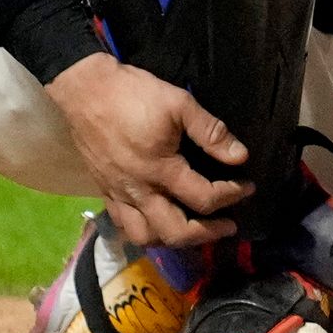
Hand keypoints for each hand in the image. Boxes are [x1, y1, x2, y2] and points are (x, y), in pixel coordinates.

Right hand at [45, 54, 248, 248]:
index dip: (231, 195)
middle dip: (207, 233)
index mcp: (160, 169)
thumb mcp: (180, 104)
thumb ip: (211, 132)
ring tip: (195, 230)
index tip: (247, 187)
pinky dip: (145, 232)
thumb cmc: (135, 95)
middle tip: (228, 225)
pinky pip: (123, 225)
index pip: (203, 198)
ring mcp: (117, 194)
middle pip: (175, 232)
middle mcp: (138, 190)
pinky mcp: (104, 191)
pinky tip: (159, 223)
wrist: (85, 92)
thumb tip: (240, 156)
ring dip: (174, 240)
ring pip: (145, 236)